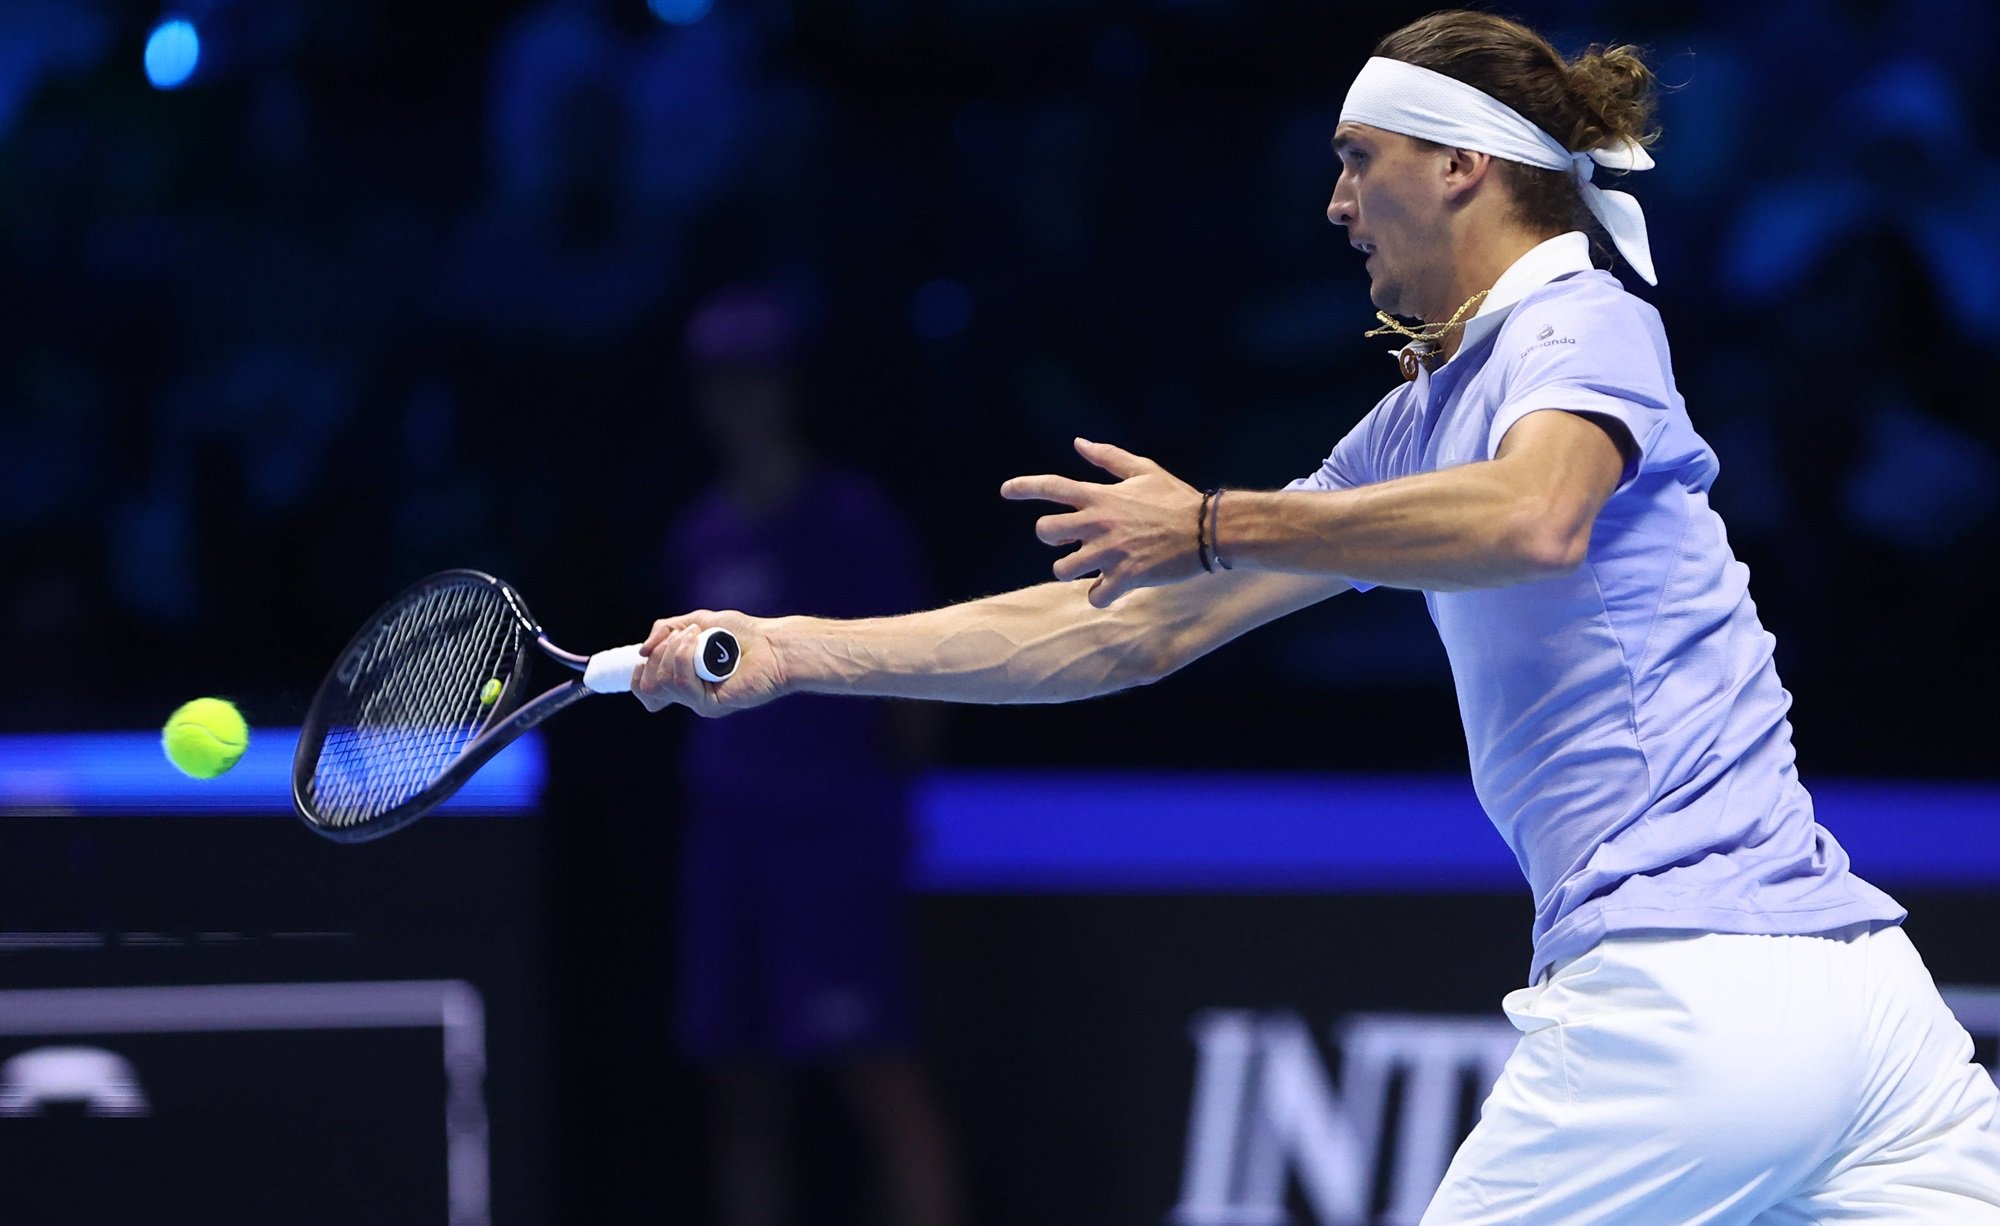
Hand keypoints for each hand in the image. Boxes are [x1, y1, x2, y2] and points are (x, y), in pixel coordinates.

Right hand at [633, 610, 787, 715]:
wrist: (772, 643)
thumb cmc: (742, 633)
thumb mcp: (696, 621)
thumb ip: (665, 630)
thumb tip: (641, 652)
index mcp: (683, 679)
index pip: (647, 692)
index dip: (637, 676)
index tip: (644, 657)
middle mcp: (689, 693)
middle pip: (647, 687)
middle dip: (656, 655)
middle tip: (680, 637)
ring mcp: (698, 700)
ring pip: (661, 682)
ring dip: (671, 651)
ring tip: (694, 635)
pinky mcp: (710, 704)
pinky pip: (681, 682)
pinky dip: (683, 656)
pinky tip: (698, 640)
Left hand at [1000, 437, 1204, 607]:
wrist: (1210, 530)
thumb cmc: (1176, 499)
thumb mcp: (1143, 471)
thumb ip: (1108, 458)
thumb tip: (1078, 442)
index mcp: (1100, 496)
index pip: (1051, 487)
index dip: (1024, 487)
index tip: (1005, 491)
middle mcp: (1099, 523)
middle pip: (1045, 532)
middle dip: (1051, 539)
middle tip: (1070, 544)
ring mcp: (1110, 552)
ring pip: (1063, 570)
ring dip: (1073, 572)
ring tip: (1092, 569)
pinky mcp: (1126, 578)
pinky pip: (1095, 597)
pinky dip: (1100, 597)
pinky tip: (1111, 589)